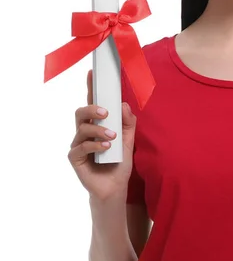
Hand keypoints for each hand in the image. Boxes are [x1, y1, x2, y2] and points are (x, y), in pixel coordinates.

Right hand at [68, 69, 136, 201]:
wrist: (115, 187)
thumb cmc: (119, 161)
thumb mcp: (129, 140)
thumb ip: (129, 122)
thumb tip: (124, 105)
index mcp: (97, 124)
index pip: (92, 102)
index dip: (91, 87)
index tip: (92, 73)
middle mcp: (85, 132)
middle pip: (80, 112)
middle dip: (92, 109)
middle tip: (106, 113)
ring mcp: (78, 144)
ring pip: (82, 128)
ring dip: (98, 130)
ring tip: (112, 136)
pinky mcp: (75, 158)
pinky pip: (81, 146)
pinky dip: (95, 144)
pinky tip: (106, 147)